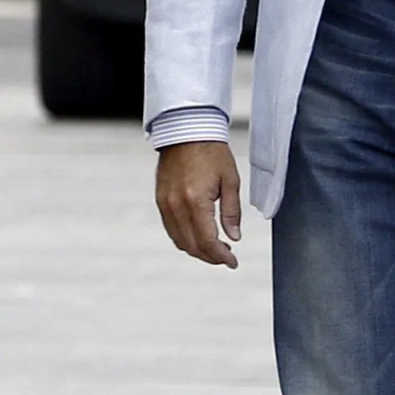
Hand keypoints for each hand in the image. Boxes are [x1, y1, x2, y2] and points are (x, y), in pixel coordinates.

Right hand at [156, 140, 242, 267]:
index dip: (221, 257)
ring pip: (179, 240)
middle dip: (210, 257)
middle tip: (227, 257)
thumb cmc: (212, 153)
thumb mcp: (231, 181)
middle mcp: (176, 206)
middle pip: (192, 245)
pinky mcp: (160, 200)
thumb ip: (232, 212)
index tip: (233, 262)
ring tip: (216, 249)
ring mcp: (165, 204)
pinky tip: (200, 237)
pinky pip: (171, 228)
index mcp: (196, 202)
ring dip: (197, 250)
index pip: (207, 241)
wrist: (186, 132)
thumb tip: (234, 238)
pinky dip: (185, 238)